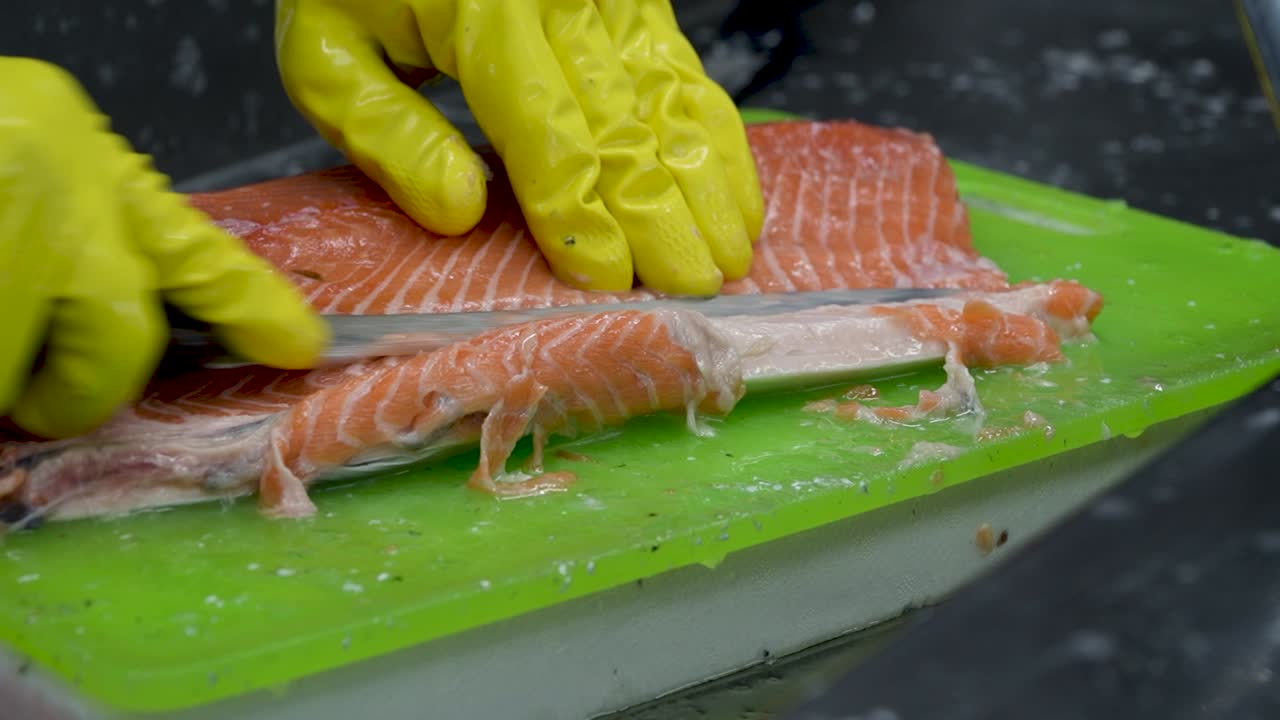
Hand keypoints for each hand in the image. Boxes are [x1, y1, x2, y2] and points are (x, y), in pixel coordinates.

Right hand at [0, 58, 327, 438]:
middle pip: (117, 336)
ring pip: (11, 367)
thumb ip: (72, 245)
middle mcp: (49, 179)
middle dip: (80, 392)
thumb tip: (106, 348)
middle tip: (43, 402)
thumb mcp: (22, 176)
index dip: (248, 304)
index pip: (190, 247)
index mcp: (75, 154)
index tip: (300, 347)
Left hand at [275, 0, 764, 295]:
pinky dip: (719, 144)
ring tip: (729, 259)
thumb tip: (461, 212)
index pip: (546, 130)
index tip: (606, 279)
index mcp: (484, 11)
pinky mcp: (641, 4)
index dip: (580, 211)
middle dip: (660, 216)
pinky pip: (690, 77)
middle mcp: (564, 0)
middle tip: (689, 290)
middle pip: (626, 125)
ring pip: (674, 102)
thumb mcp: (329, 54)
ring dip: (707, 186)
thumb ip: (386, 135)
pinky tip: (738, 198)